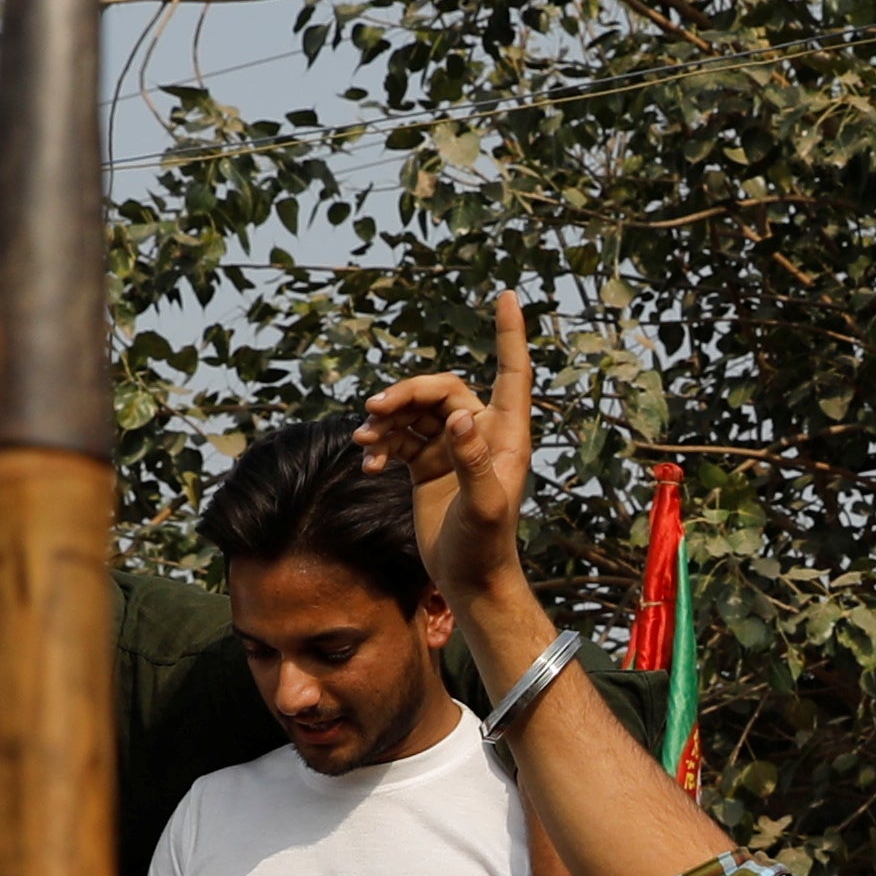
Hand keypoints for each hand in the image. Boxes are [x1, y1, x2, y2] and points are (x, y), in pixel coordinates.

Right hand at [351, 293, 540, 626]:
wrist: (468, 580)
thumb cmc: (485, 546)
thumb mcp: (483, 507)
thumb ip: (473, 461)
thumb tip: (458, 416)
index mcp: (506, 435)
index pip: (511, 372)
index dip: (510, 334)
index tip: (506, 295)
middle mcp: (480, 434)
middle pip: (441, 389)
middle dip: (406, 394)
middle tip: (374, 410)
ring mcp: (451, 449)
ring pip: (415, 412)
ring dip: (387, 420)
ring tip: (364, 438)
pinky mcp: (427, 467)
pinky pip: (400, 439)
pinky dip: (382, 444)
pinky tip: (368, 463)